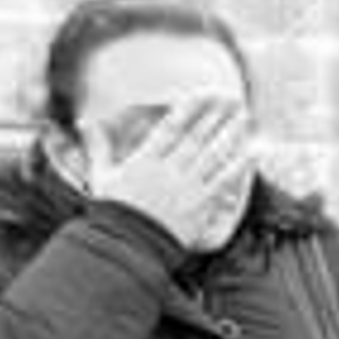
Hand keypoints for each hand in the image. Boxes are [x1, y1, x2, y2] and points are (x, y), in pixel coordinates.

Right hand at [82, 97, 250, 253]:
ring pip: (213, 154)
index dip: (190, 107)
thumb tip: (84, 122)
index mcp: (146, 160)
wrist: (128, 245)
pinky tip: (254, 152)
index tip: (204, 92)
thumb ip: (99, 147)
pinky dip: (240, 166)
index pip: (172, 126)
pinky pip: (225, 181)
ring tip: (244, 116)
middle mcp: (169, 169)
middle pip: (197, 135)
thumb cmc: (114, 213)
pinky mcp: (201, 205)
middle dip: (215, 114)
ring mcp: (187, 187)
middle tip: (231, 97)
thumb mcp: (102, 177)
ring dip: (230, 133)